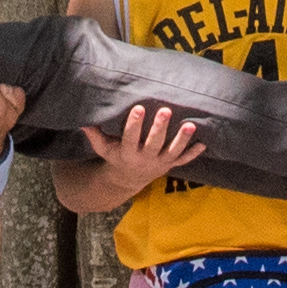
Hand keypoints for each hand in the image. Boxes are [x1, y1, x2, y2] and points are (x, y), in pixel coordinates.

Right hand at [81, 103, 203, 192]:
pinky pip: (183, 160)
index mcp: (128, 153)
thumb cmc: (115, 156)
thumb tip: (82, 116)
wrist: (128, 179)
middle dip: (160, 128)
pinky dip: (193, 153)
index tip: (138, 108)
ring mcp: (160, 163)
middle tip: (166, 110)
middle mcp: (145, 158)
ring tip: (190, 125)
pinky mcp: (170, 165)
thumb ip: (94, 134)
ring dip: (182, 139)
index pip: (131, 138)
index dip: (134, 124)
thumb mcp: (103, 148)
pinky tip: (204, 143)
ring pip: (173, 151)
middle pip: (154, 143)